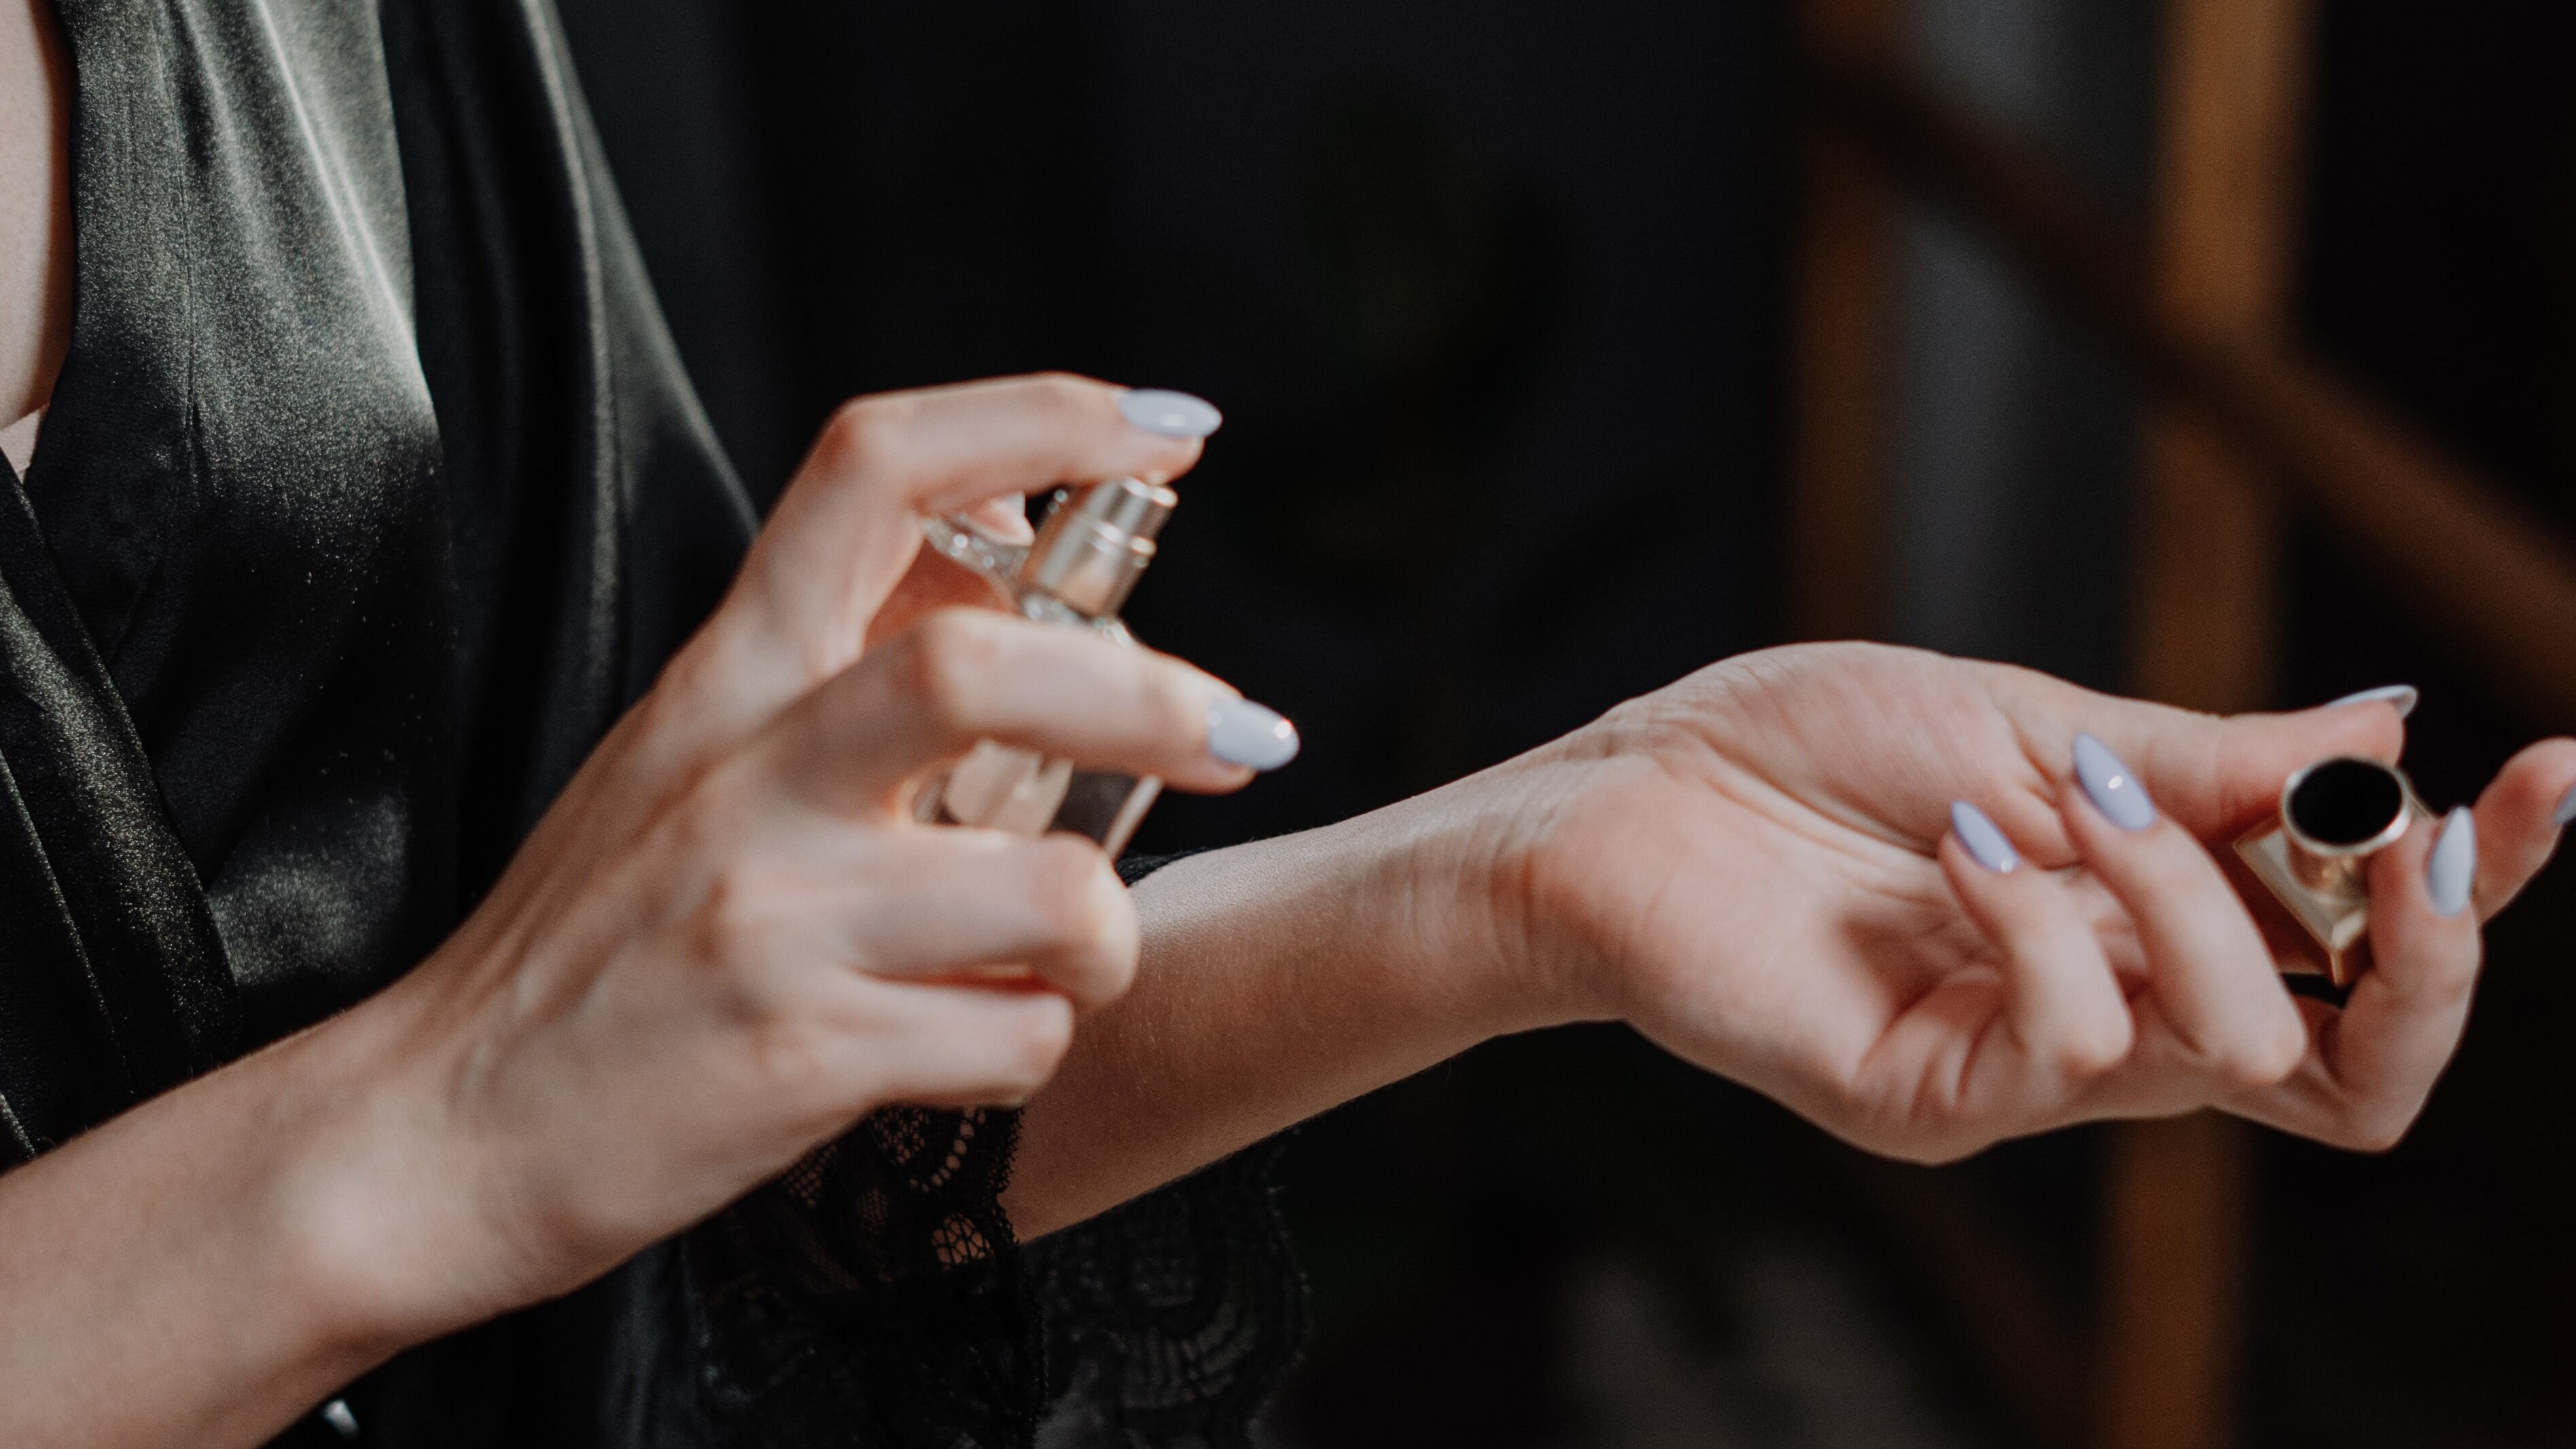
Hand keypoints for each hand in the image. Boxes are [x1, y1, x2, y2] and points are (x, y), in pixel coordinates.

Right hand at [320, 375, 1259, 1338]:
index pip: (876, 467)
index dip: (1039, 418)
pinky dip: (1037, 1045)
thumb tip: (1010, 572)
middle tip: (1249, 738)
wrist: (440, 1136)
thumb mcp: (692, 762)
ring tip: (1075, 962)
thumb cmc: (597, 945)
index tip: (1169, 428)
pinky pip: (1014, 1039)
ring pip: (1050, 889)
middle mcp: (747, 773)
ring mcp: (771, 914)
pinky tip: (976, 1048)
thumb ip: (838, 667)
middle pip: (984, 669)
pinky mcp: (800, 1056)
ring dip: (1110, 933)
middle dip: (1154, 700)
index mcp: (727, 675)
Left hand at [1481, 642, 2575, 1161]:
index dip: (2478, 885)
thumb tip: (2396, 728)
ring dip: (2186, 896)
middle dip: (2426, 952)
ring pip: (2243, 1056)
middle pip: (2361, 1071)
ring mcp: (2031, 1072)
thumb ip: (2211, 762)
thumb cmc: (1804, 749)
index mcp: (2154, 917)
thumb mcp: (2034, 726)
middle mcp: (2117, 1012)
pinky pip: (2075, 1049)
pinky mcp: (1939, 1101)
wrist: (1625, 796)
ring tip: (2071, 791)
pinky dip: (2045, 922)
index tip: (2550, 773)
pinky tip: (1967, 843)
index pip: (2364, 954)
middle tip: (2400, 832)